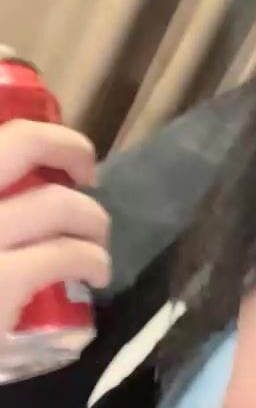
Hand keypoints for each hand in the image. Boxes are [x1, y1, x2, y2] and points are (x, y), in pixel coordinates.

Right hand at [0, 120, 110, 330]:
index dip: (39, 134)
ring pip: (58, 202)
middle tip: (85, 175)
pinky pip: (67, 253)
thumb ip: (0, 211)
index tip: (57, 152)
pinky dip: (93, 259)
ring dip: (91, 218)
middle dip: (69, 148)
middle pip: (24, 142)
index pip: (3, 137)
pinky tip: (95, 273)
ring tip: (94, 240)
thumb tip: (25, 191)